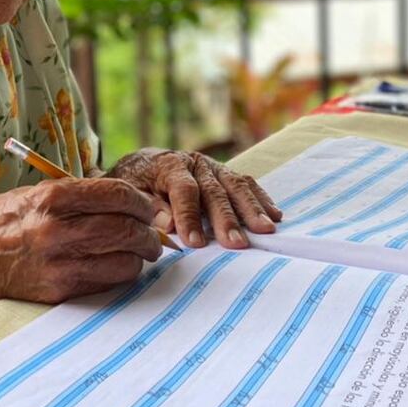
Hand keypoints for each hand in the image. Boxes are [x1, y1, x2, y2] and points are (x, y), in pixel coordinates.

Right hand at [0, 178, 161, 305]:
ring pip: (124, 261)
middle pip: (125, 229)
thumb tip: (131, 203)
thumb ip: (82, 196)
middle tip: (151, 234)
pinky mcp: (58, 291)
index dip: (140, 202)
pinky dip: (121, 275)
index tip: (146, 208)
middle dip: (147, 233)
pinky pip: (107, 283)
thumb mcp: (39, 193)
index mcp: (53, 198)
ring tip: (139, 253)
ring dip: (139, 257)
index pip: (116, 195)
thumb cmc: (8, 220)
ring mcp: (58, 264)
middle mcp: (56, 230)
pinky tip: (117, 267)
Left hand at [107, 149, 282, 249]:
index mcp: (169, 165)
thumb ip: (149, 207)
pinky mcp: (226, 173)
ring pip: (236, 186)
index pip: (184, 190)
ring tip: (265, 230)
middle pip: (214, 190)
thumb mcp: (132, 193)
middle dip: (226, 218)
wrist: (142, 164)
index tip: (195, 243)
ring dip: (252, 209)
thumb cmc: (136, 184)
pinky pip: (247, 184)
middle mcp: (195, 163)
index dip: (189, 216)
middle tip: (237, 243)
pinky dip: (261, 200)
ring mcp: (214, 167)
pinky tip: (275, 215)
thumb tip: (168, 225)